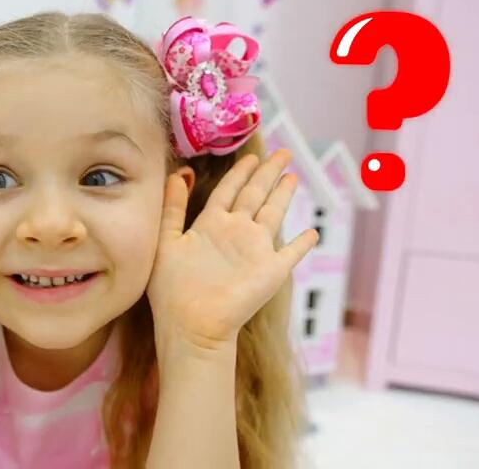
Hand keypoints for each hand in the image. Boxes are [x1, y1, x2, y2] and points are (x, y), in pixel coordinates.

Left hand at [147, 148, 318, 355]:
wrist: (191, 326)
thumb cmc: (172, 290)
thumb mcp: (167, 241)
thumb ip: (172, 208)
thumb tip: (178, 173)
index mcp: (210, 225)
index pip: (228, 191)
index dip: (239, 172)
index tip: (250, 156)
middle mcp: (235, 233)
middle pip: (254, 194)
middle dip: (267, 173)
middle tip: (282, 152)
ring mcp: (255, 251)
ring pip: (273, 214)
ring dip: (283, 196)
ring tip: (293, 177)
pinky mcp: (271, 271)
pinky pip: (292, 253)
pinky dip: (303, 243)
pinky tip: (312, 233)